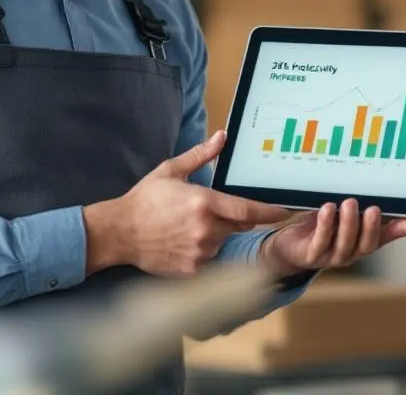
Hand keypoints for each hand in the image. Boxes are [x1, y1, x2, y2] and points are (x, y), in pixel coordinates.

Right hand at [84, 130, 290, 277]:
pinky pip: (209, 257)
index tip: (286, 210)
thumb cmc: (144, 200)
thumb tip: (222, 137)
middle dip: (233, 218)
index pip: (248, 210)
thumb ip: (201, 155)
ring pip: (223, 241)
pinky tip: (181, 239)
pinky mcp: (193, 268)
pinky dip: (203, 249)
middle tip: (209, 210)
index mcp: (204, 203)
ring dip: (216, 233)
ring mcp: (200, 252)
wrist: (119, 232)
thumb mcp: (171, 171)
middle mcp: (206, 229)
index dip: (271, 211)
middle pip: (238, 225)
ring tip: (187, 224)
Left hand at [259, 198, 405, 277]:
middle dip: (371, 227)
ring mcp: (330, 257)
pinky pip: (319, 242)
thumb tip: (386, 193)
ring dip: (347, 224)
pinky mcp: (310, 256)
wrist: (287, 246)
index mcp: (361, 242)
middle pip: (365, 244)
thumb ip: (363, 209)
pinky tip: (326, 210)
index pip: (386, 237)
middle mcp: (349, 253)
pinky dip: (324, 226)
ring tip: (348, 203)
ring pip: (343, 244)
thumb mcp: (343, 216)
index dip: (403, 230)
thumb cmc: (319, 227)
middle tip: (373, 208)